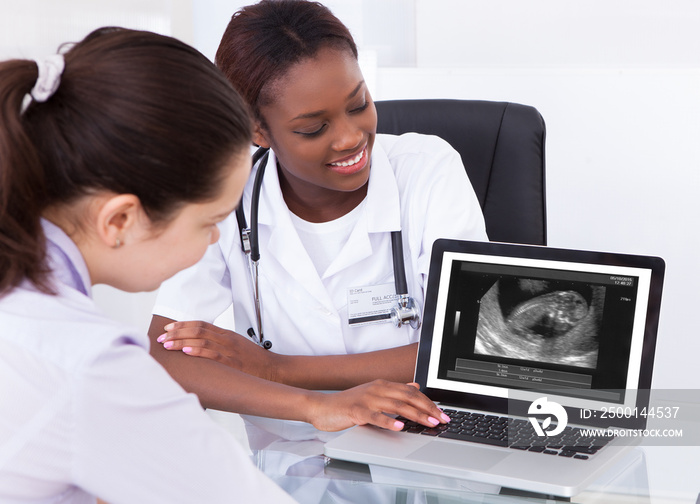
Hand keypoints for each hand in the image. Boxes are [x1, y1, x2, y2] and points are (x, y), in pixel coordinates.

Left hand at [156, 320, 276, 380]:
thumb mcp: (236, 346)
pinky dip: (198, 352)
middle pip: (198, 330)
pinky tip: (186, 352)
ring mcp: (230, 351)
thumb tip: (197, 346)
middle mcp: (226, 340)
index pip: (201, 324)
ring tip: (167, 344)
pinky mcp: (233, 363)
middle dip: (177, 332)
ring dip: (182, 342)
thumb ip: (219, 343)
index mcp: (227, 334)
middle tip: (161, 337)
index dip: (183, 324)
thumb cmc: (254, 360)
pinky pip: (213, 355)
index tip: (168, 327)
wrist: (272, 369)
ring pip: (202, 341)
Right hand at [305, 380, 449, 431]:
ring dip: (414, 414)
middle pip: (407, 397)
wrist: (322, 406)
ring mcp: (367, 399)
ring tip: (428, 422)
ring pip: (396, 405)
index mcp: (382, 385)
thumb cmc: (348, 403)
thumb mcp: (373, 393)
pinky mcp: (357, 411)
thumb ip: (394, 390)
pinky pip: (375, 416)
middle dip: (427, 409)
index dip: (428, 402)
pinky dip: (389, 421)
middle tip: (441, 419)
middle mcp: (377, 389)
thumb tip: (415, 386)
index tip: (441, 413)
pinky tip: (399, 426)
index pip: (411, 392)